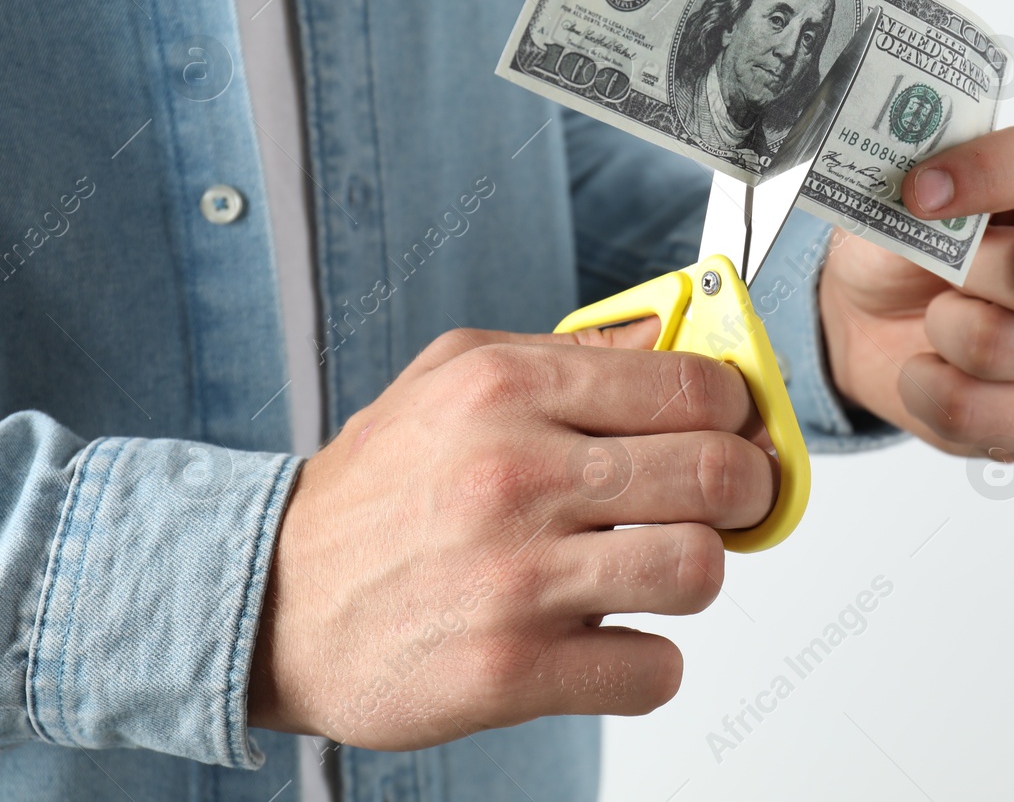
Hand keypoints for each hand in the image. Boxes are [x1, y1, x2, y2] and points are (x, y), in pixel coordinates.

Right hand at [248, 321, 773, 748]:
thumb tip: (679, 343)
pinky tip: (608, 639)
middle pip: (718, 474)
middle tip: (725, 506)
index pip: (695, 386)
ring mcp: (514, 577)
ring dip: (691, 575)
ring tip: (651, 570)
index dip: (738, 413)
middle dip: (745, 493)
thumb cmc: (378, 489)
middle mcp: (514, 473)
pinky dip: (646, 662)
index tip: (735, 431)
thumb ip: (571, 354)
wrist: (268, 600)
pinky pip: (652, 670)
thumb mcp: (454, 378)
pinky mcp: (509, 670)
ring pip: (699, 570)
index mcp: (508, 388)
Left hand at [818, 126, 1013, 455]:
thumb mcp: (903, 192)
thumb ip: (915, 180)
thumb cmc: (913, 240)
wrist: (883, 319)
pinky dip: (921, 386)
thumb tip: (912, 197)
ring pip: (993, 346)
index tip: (919, 189)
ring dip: (935, 329)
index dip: (985, 173)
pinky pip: (967, 408)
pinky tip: (933, 367)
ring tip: (938, 318)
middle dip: (962, 270)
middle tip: (936, 268)